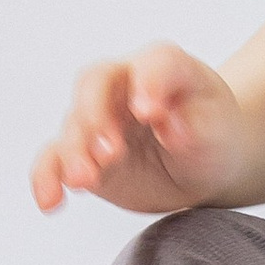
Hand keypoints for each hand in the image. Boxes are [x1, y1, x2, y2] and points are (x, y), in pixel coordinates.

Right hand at [31, 44, 249, 214]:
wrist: (202, 163)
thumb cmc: (212, 134)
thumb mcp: (217, 129)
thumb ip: (196, 124)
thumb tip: (169, 124)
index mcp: (164, 66)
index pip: (153, 64)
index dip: (148, 83)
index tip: (151, 112)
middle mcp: (123, 85)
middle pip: (95, 84)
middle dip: (97, 116)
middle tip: (112, 151)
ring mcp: (99, 118)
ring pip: (73, 124)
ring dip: (75, 152)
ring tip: (84, 180)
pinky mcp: (83, 153)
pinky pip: (54, 160)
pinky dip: (47, 178)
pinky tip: (50, 201)